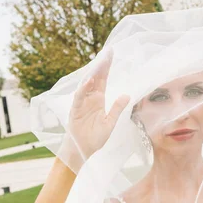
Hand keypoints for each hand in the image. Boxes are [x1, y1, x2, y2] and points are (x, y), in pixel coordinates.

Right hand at [62, 54, 129, 170]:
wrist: (83, 151)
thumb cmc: (95, 138)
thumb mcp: (110, 123)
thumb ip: (117, 109)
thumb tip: (127, 95)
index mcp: (98, 100)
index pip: (103, 80)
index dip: (106, 67)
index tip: (110, 54)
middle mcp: (90, 98)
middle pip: (96, 78)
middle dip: (101, 65)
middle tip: (108, 51)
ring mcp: (82, 103)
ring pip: (87, 85)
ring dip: (93, 73)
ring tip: (100, 61)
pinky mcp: (75, 110)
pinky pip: (79, 98)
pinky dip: (83, 89)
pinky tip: (89, 81)